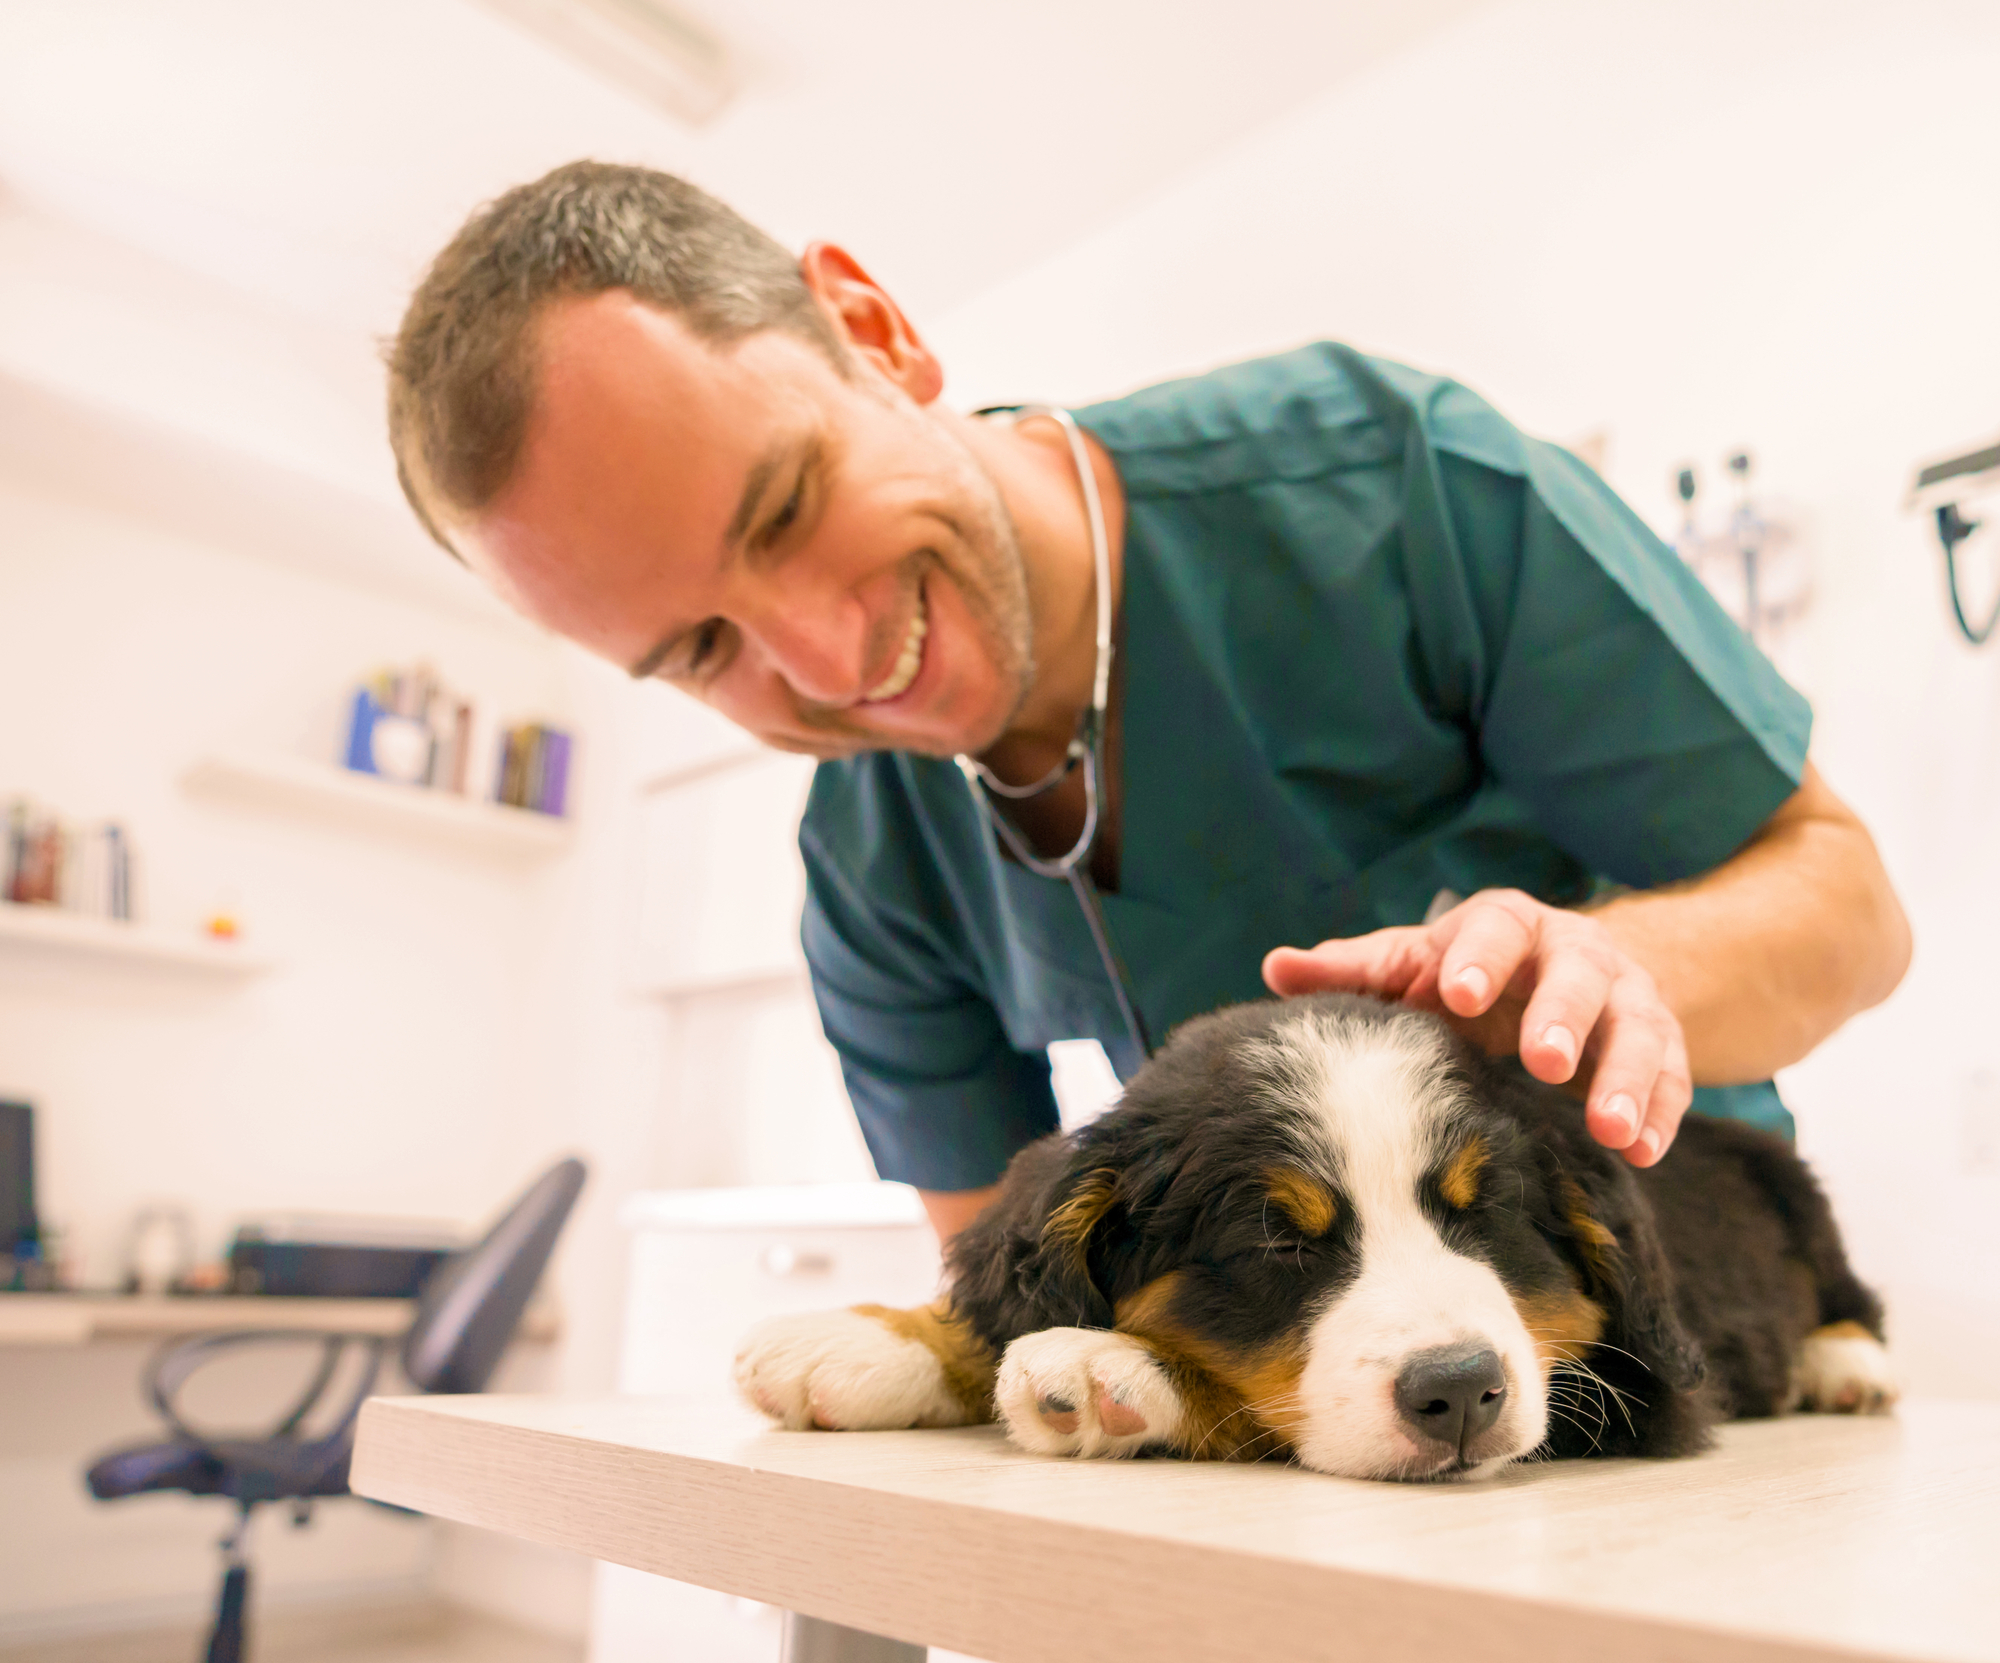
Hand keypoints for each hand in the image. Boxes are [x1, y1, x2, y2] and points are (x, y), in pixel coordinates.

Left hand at [1261, 889, 1690, 1166]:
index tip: (1457, 993)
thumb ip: (1356, 970)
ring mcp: (1626, 998)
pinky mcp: (1664, 1046)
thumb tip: (1276, 968)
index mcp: (1507, 924)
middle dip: (1564, 1016)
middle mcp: (1575, 952)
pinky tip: (1644, 1154)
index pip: (1495, 928)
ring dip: (1626, 1078)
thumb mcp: (1414, 964)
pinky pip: (1675, 1077)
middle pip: (1578, 975)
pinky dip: (1663, 1114)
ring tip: (1610, 1129)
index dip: (1479, 958)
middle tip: (1543, 1061)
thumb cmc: (1467, 974)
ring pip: (1638, 1029)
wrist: (1566, 976)